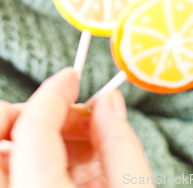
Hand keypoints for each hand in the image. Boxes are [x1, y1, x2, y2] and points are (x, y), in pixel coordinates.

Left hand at [0, 68, 152, 187]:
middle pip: (2, 133)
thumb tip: (109, 101)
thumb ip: (120, 144)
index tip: (72, 77)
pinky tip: (77, 164)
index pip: (32, 127)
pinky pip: (15, 174)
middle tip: (73, 114)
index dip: (52, 92)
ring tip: (86, 142)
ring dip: (41, 134)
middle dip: (35, 113)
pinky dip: (41, 157)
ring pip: (6, 153)